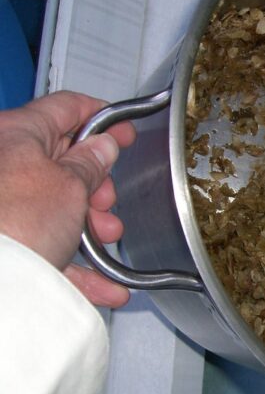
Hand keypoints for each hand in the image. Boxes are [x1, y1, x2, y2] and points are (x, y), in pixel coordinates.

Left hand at [0, 91, 135, 306]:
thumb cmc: (14, 224)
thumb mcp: (71, 184)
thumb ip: (91, 162)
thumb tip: (101, 148)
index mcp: (13, 134)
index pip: (65, 109)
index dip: (101, 118)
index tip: (123, 131)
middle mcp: (2, 165)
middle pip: (62, 163)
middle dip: (95, 185)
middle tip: (106, 198)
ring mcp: (3, 206)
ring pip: (57, 207)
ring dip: (91, 224)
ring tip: (107, 238)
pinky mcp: (10, 244)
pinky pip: (51, 249)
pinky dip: (81, 266)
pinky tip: (105, 285)